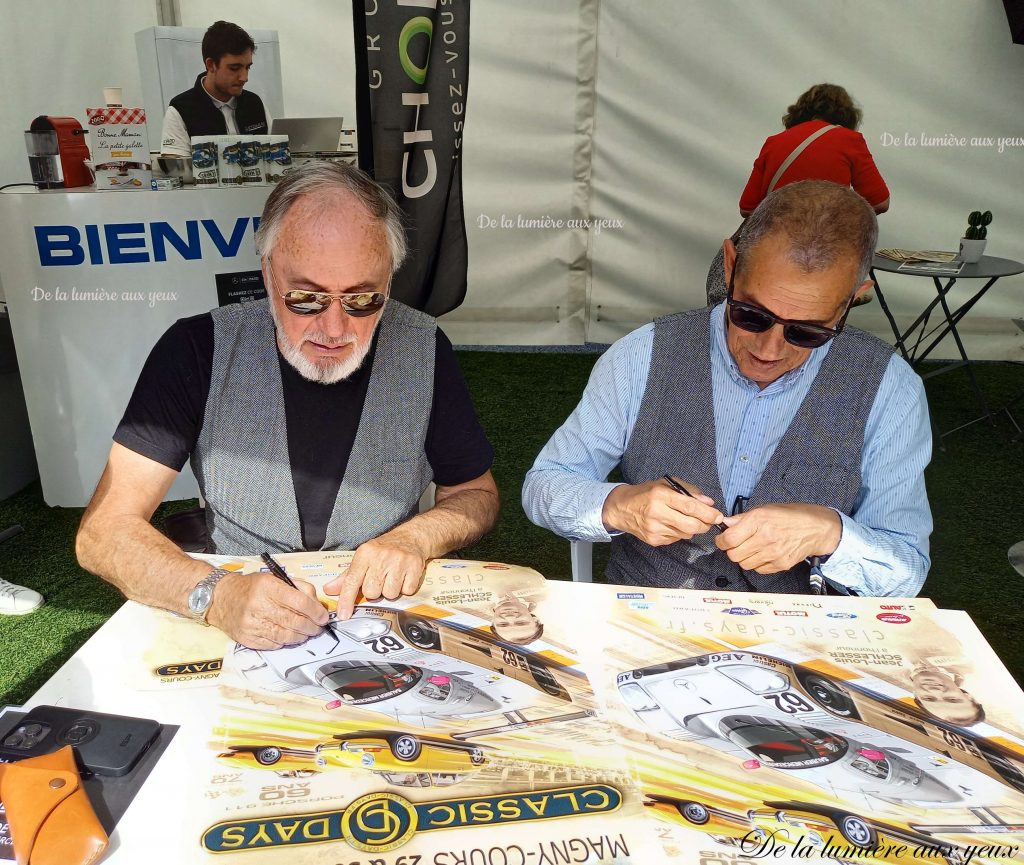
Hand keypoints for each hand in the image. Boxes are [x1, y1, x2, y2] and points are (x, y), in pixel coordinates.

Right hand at [207, 571, 328, 649]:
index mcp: (268, 587)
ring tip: (306, 633)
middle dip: (311, 627)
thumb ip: (299, 588)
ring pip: (286, 636)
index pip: (300, 602)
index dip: (316, 612)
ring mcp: (252, 624)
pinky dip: (285, 642)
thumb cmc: (251, 587)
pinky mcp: (247, 639)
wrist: (221, 598)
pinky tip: (288, 636)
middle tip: (318, 628)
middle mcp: (259, 606)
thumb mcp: (276, 578)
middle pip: (294, 621)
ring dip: (301, 636)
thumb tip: (317, 605)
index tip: (323, 617)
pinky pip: (273, 645)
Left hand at [325, 535, 428, 618]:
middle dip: (375, 591)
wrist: (410, 538)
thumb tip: (329, 590)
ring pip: (389, 594)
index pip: (352, 581)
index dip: (346, 600)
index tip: (343, 615)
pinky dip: (405, 589)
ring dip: (391, 591)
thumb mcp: (363, 558)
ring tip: (392, 578)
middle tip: (379, 580)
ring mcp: (399, 561)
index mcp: (365, 554)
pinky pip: (407, 591)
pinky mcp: (414, 566)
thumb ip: (346, 577)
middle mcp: (381, 557)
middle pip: (372, 592)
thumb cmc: (383, 551)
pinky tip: (404, 577)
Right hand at [602, 479, 723, 545]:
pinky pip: (676, 539)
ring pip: (686, 534)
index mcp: (661, 495)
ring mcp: (654, 529)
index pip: (690, 507)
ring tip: (685, 519)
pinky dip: (680, 533)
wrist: (621, 509)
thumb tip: (709, 502)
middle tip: (709, 521)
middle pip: (691, 525)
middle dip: (705, 525)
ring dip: (692, 528)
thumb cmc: (646, 493)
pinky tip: (671, 524)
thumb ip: (689, 491)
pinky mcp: (653, 540)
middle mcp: (657, 513)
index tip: (718, 515)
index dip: (708, 513)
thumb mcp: (665, 484)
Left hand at [716, 503, 840, 573]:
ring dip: (744, 558)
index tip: (723, 539)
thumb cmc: (790, 516)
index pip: (728, 539)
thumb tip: (725, 524)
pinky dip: (757, 564)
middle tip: (737, 544)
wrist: (816, 528)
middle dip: (731, 550)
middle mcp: (765, 538)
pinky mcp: (780, 565)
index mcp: (759, 520)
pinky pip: (758, 570)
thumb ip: (742, 518)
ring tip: (752, 548)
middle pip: (734, 555)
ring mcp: (773, 553)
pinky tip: (763, 554)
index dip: (721, 541)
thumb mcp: (764, 509)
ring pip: (744, 564)